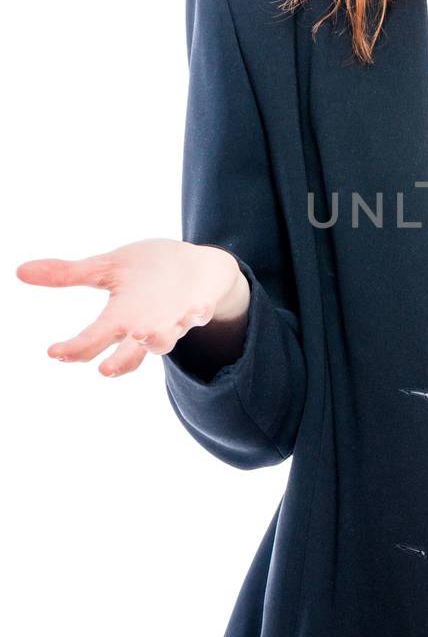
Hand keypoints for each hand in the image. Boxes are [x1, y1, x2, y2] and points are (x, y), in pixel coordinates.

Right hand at [15, 238, 249, 378]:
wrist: (197, 266)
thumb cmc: (149, 271)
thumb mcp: (106, 268)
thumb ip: (68, 274)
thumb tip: (19, 271)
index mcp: (120, 318)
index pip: (93, 338)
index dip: (75, 348)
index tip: (54, 352)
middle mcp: (145, 326)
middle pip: (128, 353)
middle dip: (118, 362)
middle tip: (104, 370)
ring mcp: (174, 319)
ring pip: (165, 340)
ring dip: (156, 340)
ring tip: (143, 335)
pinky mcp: (199, 307)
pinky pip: (199, 314)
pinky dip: (197, 314)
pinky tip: (196, 310)